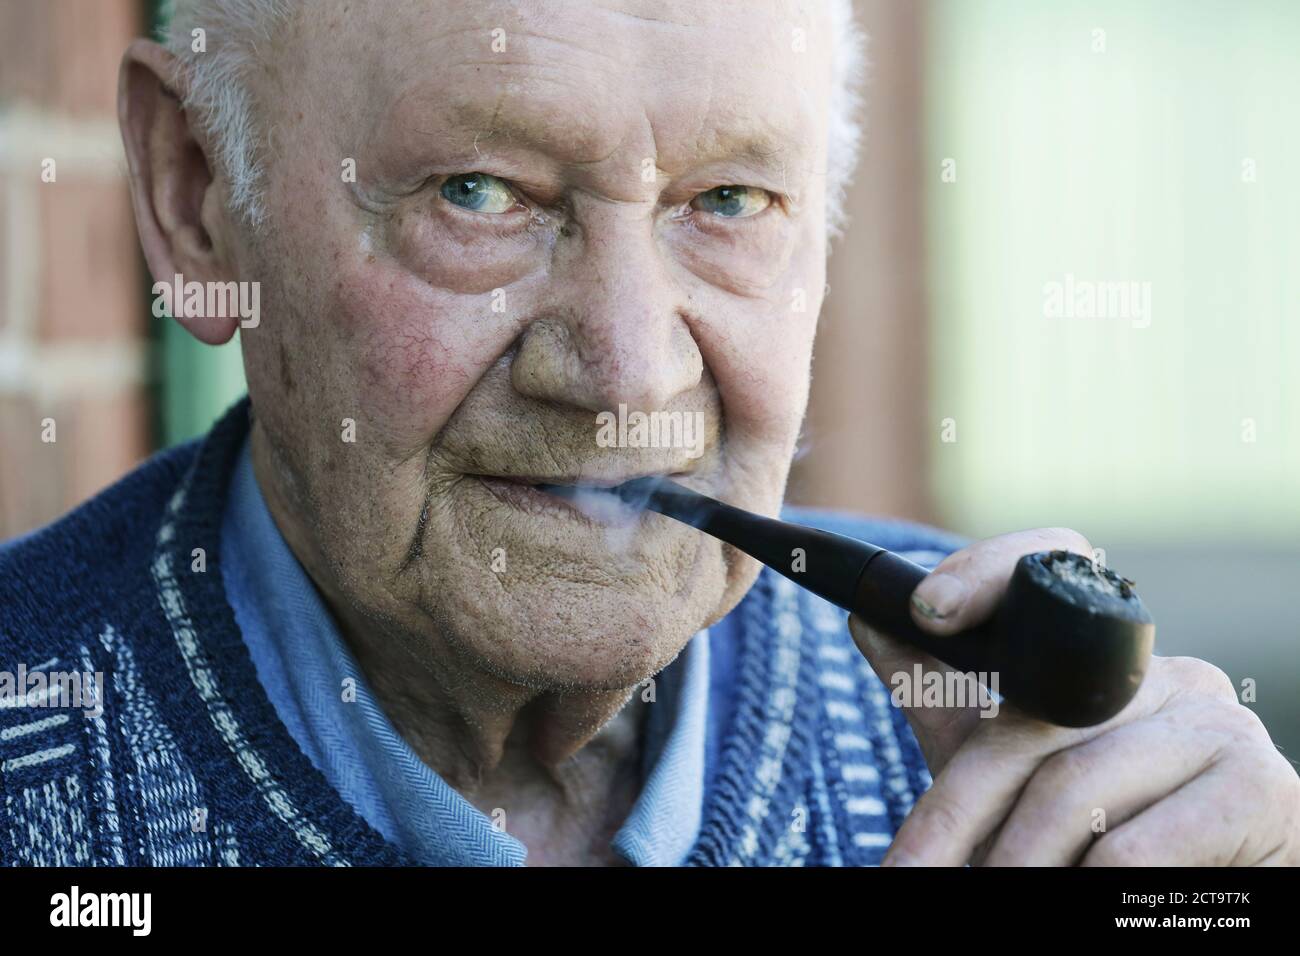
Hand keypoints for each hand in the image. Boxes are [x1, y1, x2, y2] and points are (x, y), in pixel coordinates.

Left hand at [848, 528, 1299, 865]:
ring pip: (1074, 787)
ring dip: (1015, 863)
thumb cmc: (1094, 841)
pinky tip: (1075, 900)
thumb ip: (945, 697)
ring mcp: (1221, 725)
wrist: (1198, 915)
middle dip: (957, 810)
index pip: (1056, 565)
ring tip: (987, 893)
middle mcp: (1173, 674)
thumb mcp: (1008, 768)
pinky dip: (1088, 886)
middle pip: (1034, 719)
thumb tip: (867, 620)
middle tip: (908, 870)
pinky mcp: (1262, 790)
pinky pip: (1137, 844)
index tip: (921, 609)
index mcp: (1113, 661)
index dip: (984, 572)